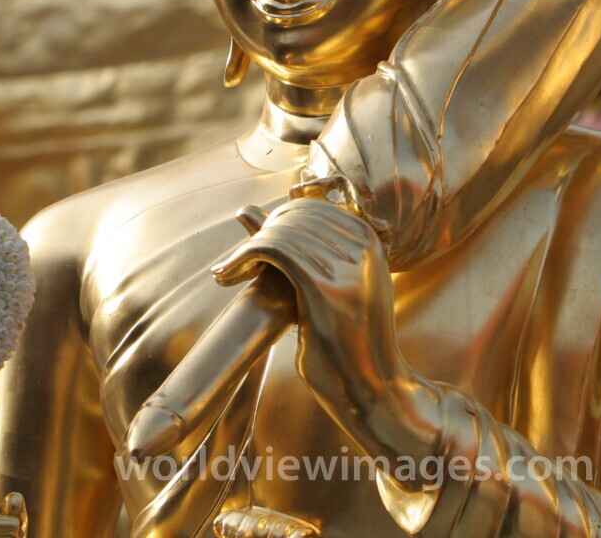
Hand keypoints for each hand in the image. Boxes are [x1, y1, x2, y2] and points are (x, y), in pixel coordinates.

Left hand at [210, 196, 437, 461]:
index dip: (272, 224)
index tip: (252, 252)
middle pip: (292, 217)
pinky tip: (227, 277)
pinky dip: (242, 258)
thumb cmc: (344, 344)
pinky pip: (273, 250)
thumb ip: (291, 250)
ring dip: (244, 250)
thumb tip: (244, 210)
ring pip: (280, 233)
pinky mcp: (327, 288)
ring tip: (228, 273)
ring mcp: (349, 266)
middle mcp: (363, 245)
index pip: (307, 208)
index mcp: (368, 239)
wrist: (373, 391)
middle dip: (258, 236)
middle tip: (235, 265)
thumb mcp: (323, 287)